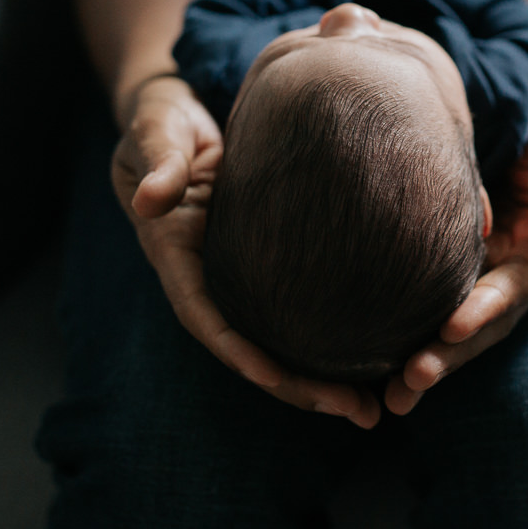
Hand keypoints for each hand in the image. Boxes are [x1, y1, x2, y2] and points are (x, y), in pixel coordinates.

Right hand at [112, 75, 382, 427]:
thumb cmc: (163, 123)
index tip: (277, 378)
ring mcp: (237, 278)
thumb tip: (151, 200)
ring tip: (374, 409)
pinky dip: (329, 343)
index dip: (239, 352)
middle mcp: (207, 279)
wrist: (177, 116)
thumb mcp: (156, 132)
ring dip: (321, 382)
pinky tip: (376, 360)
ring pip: (277, 343)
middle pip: (250, 349)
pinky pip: (296, 315)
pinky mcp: (265, 266)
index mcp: (176, 257)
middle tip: (358, 412)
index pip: (206, 317)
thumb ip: (158, 159)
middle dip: (298, 387)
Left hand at [384, 86, 527, 414]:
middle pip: (490, 321)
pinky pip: (442, 304)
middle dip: (454, 353)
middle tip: (411, 380)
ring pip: (466, 325)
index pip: (523, 279)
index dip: (489, 304)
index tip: (452, 326)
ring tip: (394, 396)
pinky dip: (419, 337)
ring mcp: (498, 270)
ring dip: (435, 360)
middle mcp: (527, 266)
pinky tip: (381, 370)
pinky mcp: (471, 265)